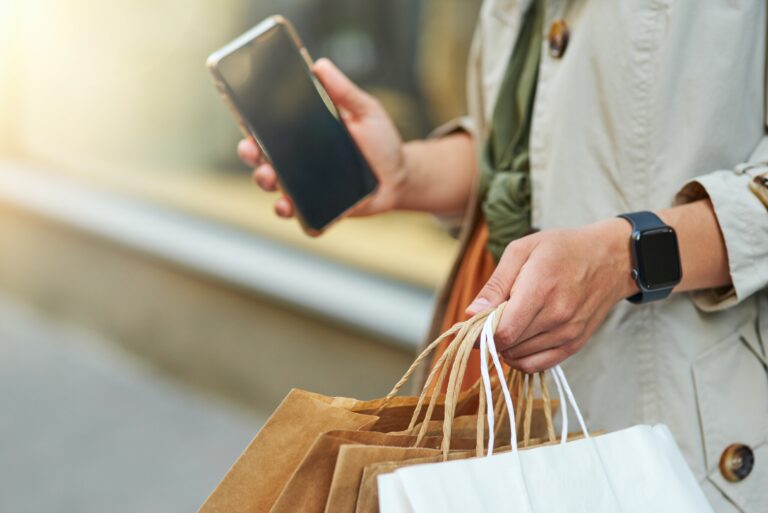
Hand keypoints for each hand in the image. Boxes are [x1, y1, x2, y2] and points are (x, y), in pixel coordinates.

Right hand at [237, 58, 406, 219]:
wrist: (400, 176)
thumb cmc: (381, 141)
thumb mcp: (365, 111)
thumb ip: (344, 91)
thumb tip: (320, 66)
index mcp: (304, 135)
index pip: (270, 129)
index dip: (252, 126)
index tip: (246, 121)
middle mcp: (298, 161)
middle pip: (263, 158)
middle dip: (251, 155)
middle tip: (252, 151)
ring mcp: (305, 186)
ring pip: (274, 186)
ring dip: (265, 181)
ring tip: (269, 177)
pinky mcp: (316, 208)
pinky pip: (296, 212)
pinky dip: (287, 210)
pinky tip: (286, 205)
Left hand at [466, 218, 636, 372]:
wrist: (610, 259)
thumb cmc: (561, 249)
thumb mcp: (522, 250)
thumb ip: (496, 284)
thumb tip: (471, 313)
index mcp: (541, 288)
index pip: (503, 330)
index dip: (479, 333)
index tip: (470, 325)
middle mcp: (557, 316)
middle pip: (508, 344)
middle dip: (489, 336)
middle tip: (487, 319)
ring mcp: (568, 333)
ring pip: (519, 357)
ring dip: (505, 345)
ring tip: (508, 322)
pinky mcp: (575, 344)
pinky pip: (537, 365)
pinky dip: (520, 358)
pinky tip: (518, 340)